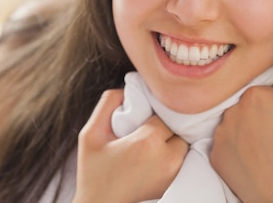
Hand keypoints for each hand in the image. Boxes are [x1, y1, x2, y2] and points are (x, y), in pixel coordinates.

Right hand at [73, 89, 188, 202]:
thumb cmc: (93, 172)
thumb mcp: (90, 135)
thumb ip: (106, 104)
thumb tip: (126, 88)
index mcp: (148, 141)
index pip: (165, 112)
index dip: (154, 110)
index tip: (142, 116)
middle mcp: (167, 158)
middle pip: (178, 127)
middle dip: (165, 124)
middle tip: (147, 127)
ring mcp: (173, 174)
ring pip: (183, 143)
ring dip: (171, 139)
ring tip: (151, 141)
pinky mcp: (173, 184)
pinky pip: (182, 159)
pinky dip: (172, 154)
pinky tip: (154, 155)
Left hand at [210, 84, 272, 202]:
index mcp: (256, 96)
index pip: (267, 92)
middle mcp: (233, 110)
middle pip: (248, 107)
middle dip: (261, 117)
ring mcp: (220, 133)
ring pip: (235, 125)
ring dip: (246, 132)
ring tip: (266, 151)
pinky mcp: (214, 154)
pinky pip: (226, 145)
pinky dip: (237, 151)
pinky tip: (253, 161)